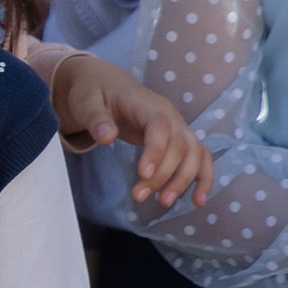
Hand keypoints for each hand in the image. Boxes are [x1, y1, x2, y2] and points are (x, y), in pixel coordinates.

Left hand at [37, 45, 213, 207]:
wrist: (106, 84)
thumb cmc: (93, 93)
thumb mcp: (85, 102)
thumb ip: (95, 119)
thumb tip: (106, 137)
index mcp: (146, 104)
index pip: (160, 126)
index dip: (156, 151)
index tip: (143, 175)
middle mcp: (170, 115)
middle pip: (180, 145)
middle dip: (164, 174)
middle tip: (138, 196)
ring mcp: (178, 127)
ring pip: (194, 153)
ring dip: (184, 180)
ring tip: (164, 203)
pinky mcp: (178, 139)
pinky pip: (199, 157)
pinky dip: (203, 177)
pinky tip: (198, 200)